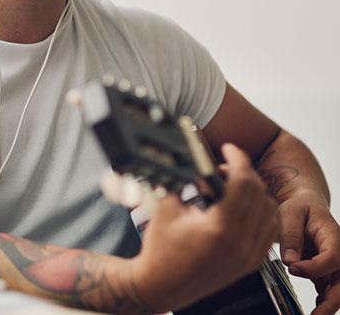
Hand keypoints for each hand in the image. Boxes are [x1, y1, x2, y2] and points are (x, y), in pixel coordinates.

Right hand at [132, 143, 279, 311]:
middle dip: (245, 172)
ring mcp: (249, 255)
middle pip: (260, 193)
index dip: (238, 159)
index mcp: (220, 228)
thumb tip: (199, 162)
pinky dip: (262, 213)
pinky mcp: (251, 262)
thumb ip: (186, 182)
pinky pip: (271, 231)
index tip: (229, 148)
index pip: (243, 182)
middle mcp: (240, 243)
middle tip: (225, 166)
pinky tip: (244, 206)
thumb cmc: (161, 249)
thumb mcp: (168, 208)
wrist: (162, 284)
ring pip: (271, 211)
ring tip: (234, 187)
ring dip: (256, 192)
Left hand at [278, 190, 339, 314]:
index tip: (294, 269)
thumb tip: (290, 262)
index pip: (333, 257)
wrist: (305, 206)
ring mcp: (336, 264)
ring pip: (338, 289)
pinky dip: (323, 301)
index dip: (315, 267)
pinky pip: (329, 290)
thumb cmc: (298, 208)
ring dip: (328, 304)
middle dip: (331, 300)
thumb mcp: (289, 213)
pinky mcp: (328, 272)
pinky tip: (314, 311)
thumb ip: (290, 236)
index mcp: (333, 236)